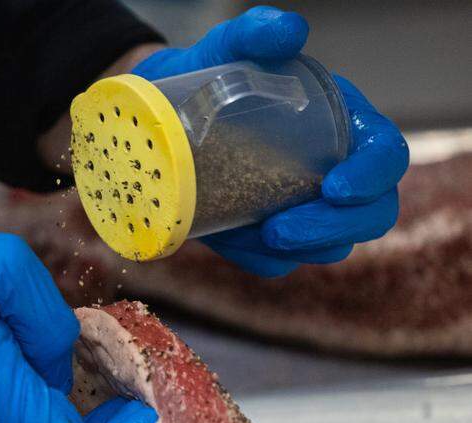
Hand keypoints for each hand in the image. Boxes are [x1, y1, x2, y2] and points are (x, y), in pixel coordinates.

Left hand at [132, 6, 408, 276]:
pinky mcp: (267, 235)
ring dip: (299, 250)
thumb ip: (257, 31)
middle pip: (370, 216)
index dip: (372, 177)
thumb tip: (289, 31)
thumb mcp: (228, 47)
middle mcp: (334, 170)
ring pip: (329, 247)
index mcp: (346, 125)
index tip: (334, 187)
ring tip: (253, 233)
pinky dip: (258, 259)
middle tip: (280, 230)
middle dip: (333, 229)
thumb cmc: (210, 74)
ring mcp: (303, 207)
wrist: (164, 113)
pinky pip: (276, 263)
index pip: (386, 157)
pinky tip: (231, 239)